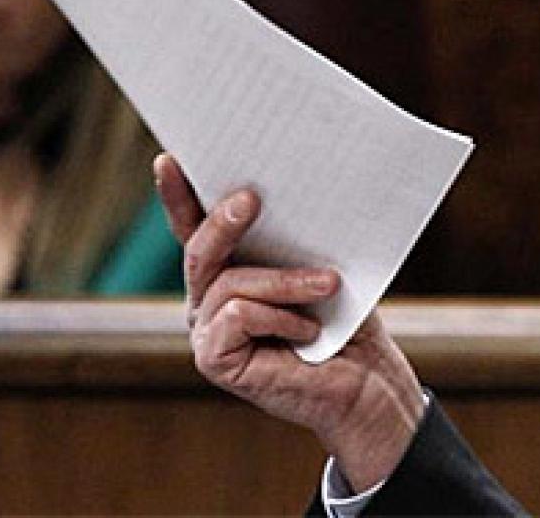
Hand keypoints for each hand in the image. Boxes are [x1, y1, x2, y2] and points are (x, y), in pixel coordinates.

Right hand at [155, 153, 425, 489]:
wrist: (368, 381)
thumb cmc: (347, 320)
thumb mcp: (320, 263)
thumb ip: (292, 237)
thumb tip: (289, 184)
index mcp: (229, 271)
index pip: (194, 227)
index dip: (179, 195)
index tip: (172, 158)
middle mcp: (208, 300)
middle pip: (199, 250)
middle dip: (221, 220)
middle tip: (252, 197)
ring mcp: (207, 331)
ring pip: (227, 283)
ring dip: (284, 281)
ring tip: (329, 286)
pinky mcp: (215, 361)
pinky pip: (236, 316)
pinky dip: (279, 318)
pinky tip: (309, 333)